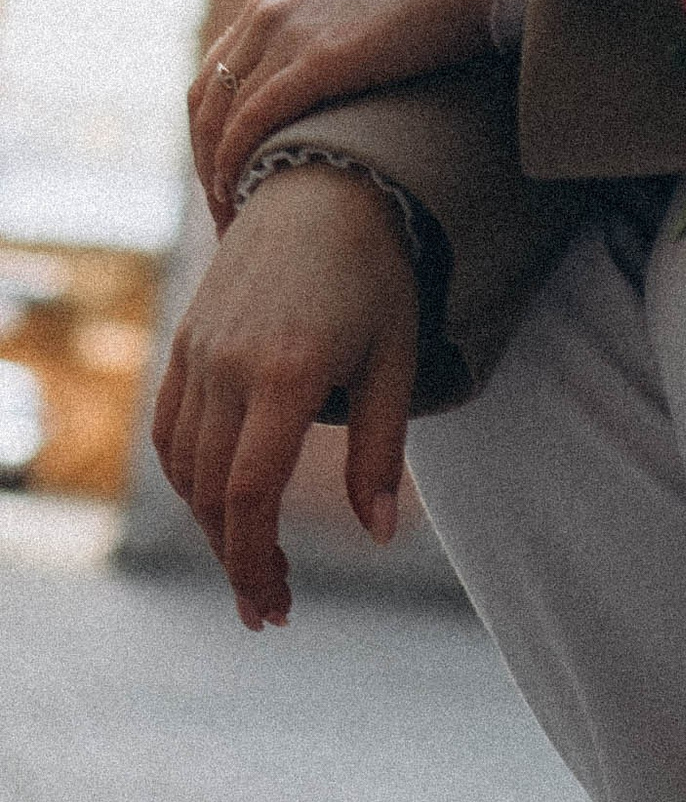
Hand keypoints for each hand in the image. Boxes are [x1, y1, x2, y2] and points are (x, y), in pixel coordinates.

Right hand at [151, 167, 420, 627]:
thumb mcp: (397, 361)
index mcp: (287, 373)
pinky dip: (190, 479)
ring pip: (184, 467)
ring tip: (253, 567)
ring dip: (212, 526)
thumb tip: (381, 533)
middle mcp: (228, 365)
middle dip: (238, 560)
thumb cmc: (377, 277)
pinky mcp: (185, 344)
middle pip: (213, 492)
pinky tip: (222, 508)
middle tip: (271, 610)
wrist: (322, 190)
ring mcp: (198, 352)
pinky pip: (171, 430)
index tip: (277, 605)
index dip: (257, 560)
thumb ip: (380, 449)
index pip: (251, 492)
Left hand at [192, 0, 488, 224]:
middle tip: (224, 211)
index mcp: (270, 6)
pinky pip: (253, 119)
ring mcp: (288, 35)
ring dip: (218, 174)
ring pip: (221, 116)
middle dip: (205, 161)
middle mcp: (265, 16)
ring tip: (234, 220)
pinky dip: (236, 161)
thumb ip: (330, 49)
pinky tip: (243, 195)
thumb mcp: (359, 20)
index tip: (224, 179)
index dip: (209, 135)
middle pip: (206, 102)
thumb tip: (337, 94)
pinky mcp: (319, 60)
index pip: (212, 79)